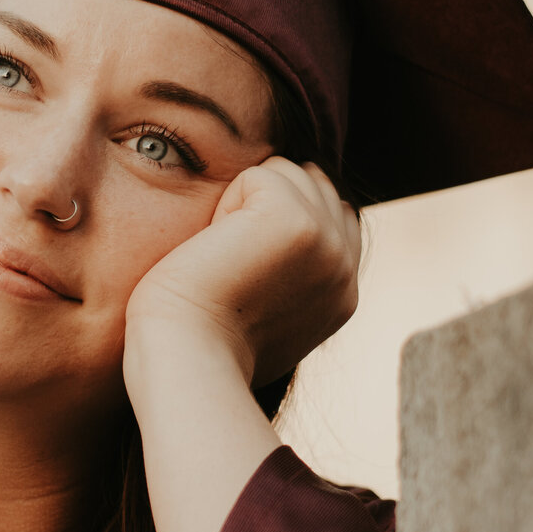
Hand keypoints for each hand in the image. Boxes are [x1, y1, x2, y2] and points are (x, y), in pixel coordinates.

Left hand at [124, 158, 360, 387]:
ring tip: (225, 256)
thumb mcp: (269, 313)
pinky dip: (226, 203)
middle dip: (263, 207)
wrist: (187, 358)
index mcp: (344, 293)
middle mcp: (344, 267)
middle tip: (232, 263)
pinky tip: (217, 247)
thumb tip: (273, 235)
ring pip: (286, 173)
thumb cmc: (203, 343)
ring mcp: (327, 242)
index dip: (283, 216)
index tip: (245, 259)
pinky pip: (258, 174)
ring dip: (244, 204)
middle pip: (312, 184)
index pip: (334, 213)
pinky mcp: (296, 221)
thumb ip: (293, 274)